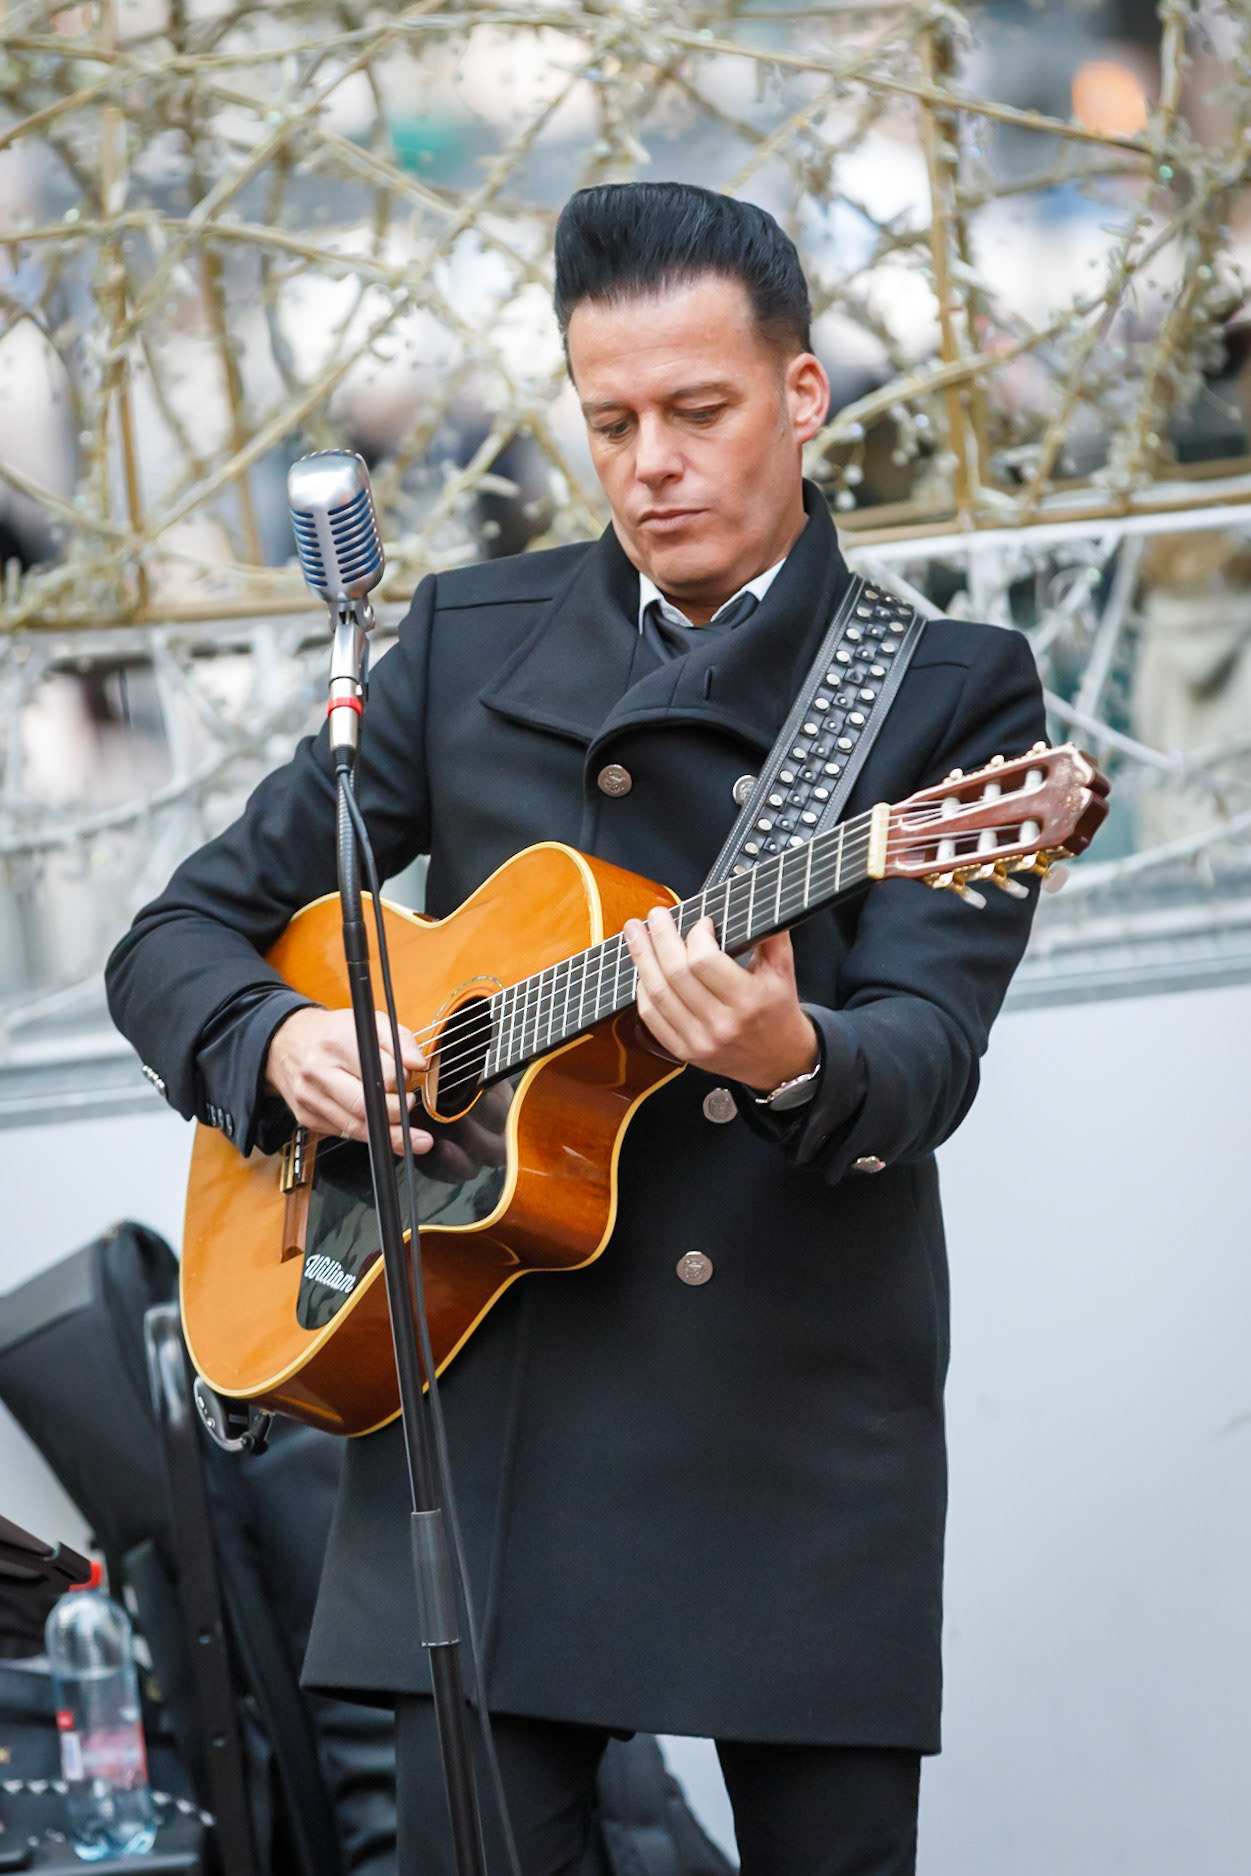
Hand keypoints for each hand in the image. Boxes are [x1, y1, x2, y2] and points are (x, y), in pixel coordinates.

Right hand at [264, 1006, 432, 1155]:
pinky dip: (364, 1132)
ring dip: (386, 1134)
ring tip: (406, 1133)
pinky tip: (376, 1127)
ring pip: (355, 1127)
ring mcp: (310, 1097)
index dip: (401, 1085)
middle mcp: (319, 1070)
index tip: (408, 1084)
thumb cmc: (333, 1032)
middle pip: (365, 1107)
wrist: (287, 1041)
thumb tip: (417, 1065)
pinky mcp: (306, 1116)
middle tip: (407, 1108)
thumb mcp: (371, 1022)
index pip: (381, 1075)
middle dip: (396, 1115)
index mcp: (338, 1043)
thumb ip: (400, 1041)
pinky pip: (342, 1132)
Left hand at [623, 909, 818, 1092]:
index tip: (701, 922)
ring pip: (657, 993)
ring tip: (635, 933)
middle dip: (659, 937)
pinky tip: (642, 969)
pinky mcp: (684, 1052)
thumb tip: (753, 898)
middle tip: (655, 915)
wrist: (779, 1061)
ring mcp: (699, 1041)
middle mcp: (721, 1024)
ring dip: (641, 958)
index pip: (705, 961)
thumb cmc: (778, 1010)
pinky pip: (651, 1017)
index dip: (696, 934)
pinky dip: (642, 989)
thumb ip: (771, 934)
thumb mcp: (784, 970)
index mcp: (747, 1001)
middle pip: (675, 973)